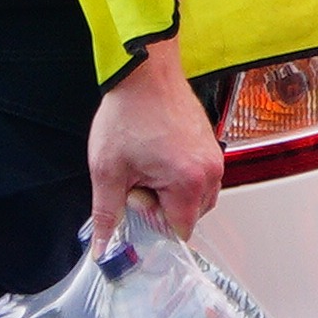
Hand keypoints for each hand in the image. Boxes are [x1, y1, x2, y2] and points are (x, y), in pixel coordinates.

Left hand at [87, 50, 221, 246]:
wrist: (144, 73)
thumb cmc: (129, 112)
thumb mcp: (107, 170)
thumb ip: (106, 213)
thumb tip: (103, 245)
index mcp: (188, 182)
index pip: (179, 230)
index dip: (152, 221)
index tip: (136, 200)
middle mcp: (209, 171)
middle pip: (189, 215)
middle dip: (161, 205)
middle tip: (139, 177)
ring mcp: (213, 157)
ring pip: (194, 196)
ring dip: (170, 190)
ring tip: (148, 163)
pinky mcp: (211, 145)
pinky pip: (198, 176)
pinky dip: (179, 174)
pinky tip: (158, 154)